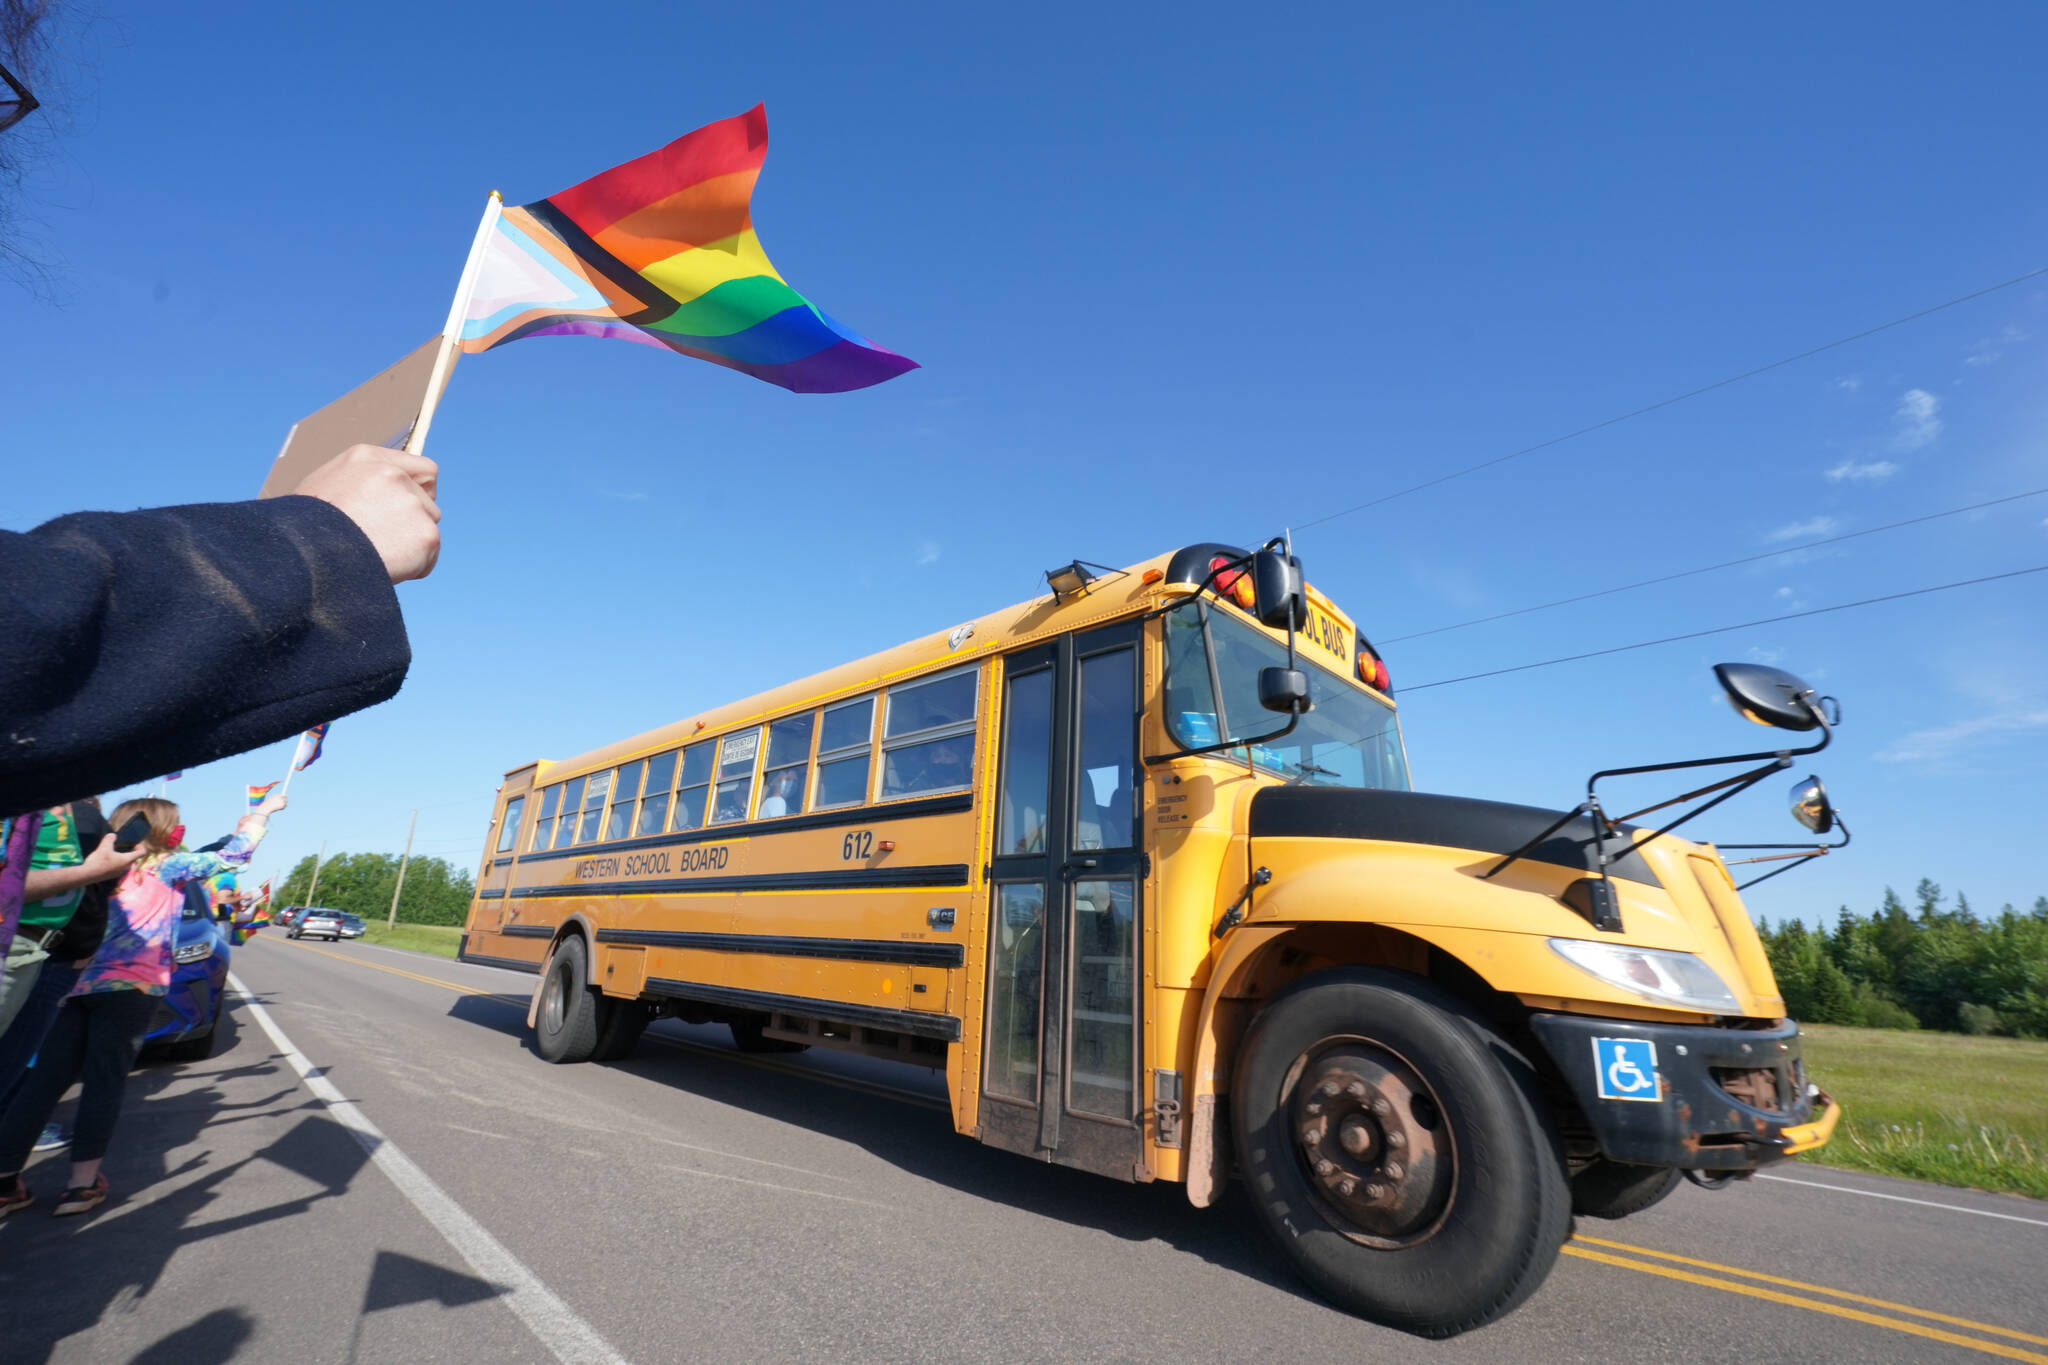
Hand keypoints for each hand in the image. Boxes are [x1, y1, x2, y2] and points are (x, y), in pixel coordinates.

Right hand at [79, 833, 146, 880]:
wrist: (87, 875)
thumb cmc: (99, 860)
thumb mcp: (104, 847)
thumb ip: (110, 839)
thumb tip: (113, 835)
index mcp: (127, 860)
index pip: (142, 853)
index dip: (141, 847)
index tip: (135, 844)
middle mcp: (126, 867)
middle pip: (134, 859)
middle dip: (131, 852)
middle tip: (124, 847)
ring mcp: (119, 873)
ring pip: (125, 864)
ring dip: (123, 858)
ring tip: (114, 853)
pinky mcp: (112, 876)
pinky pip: (118, 868)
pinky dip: (116, 863)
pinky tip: (107, 860)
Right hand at [255, 788, 288, 817]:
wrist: (267, 807)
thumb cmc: (268, 804)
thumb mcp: (271, 800)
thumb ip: (276, 799)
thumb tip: (280, 800)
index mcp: (278, 795)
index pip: (283, 795)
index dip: (284, 797)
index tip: (285, 799)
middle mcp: (280, 797)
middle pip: (286, 798)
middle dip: (285, 801)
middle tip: (284, 804)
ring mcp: (282, 801)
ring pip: (285, 803)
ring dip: (283, 805)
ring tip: (277, 807)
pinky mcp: (283, 805)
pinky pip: (284, 807)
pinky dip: (282, 808)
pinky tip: (278, 809)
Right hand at [294, 443, 441, 583]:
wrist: (304, 556)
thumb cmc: (301, 529)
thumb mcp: (323, 486)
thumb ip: (360, 483)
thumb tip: (378, 495)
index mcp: (366, 457)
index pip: (423, 469)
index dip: (419, 492)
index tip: (408, 510)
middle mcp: (393, 474)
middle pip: (428, 502)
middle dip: (411, 523)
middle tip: (381, 541)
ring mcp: (411, 502)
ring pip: (427, 529)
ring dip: (410, 546)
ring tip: (376, 555)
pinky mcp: (425, 533)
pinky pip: (428, 557)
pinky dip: (412, 569)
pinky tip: (384, 568)